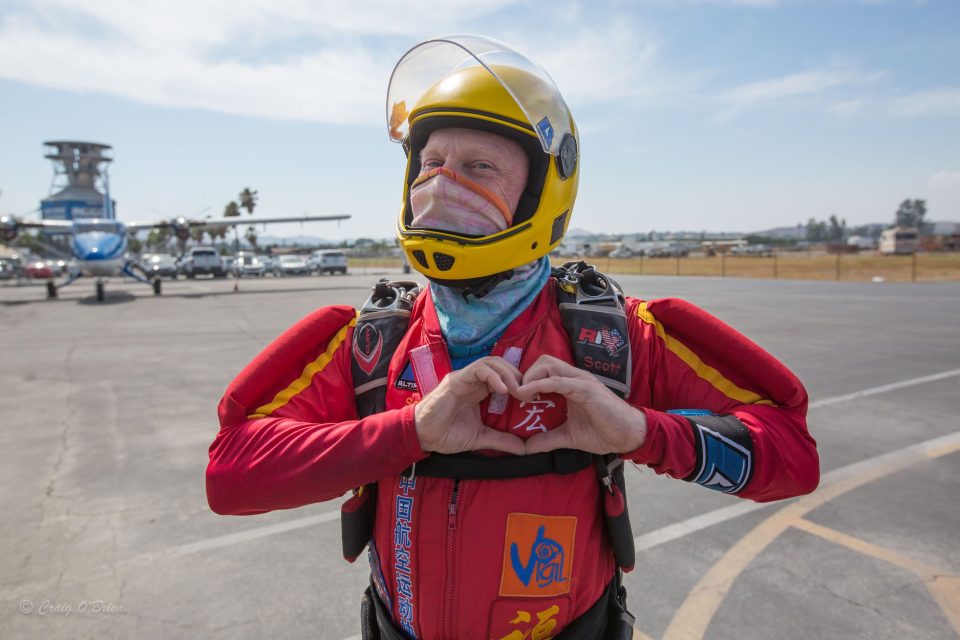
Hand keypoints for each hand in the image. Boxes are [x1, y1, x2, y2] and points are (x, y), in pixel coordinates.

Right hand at [414, 356, 525, 455]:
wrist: (424, 437)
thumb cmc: (447, 434)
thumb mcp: (480, 438)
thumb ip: (501, 440)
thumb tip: (524, 449)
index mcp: (479, 390)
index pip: (503, 376)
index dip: (518, 382)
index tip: (530, 397)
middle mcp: (473, 381)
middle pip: (500, 364)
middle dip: (516, 375)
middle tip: (527, 392)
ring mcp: (464, 378)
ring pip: (491, 362)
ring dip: (507, 373)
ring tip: (517, 389)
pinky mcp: (456, 379)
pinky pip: (478, 369)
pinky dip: (493, 375)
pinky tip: (502, 389)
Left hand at [515, 355, 646, 454]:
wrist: (629, 436)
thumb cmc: (603, 432)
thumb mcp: (568, 437)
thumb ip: (547, 439)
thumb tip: (526, 448)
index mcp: (570, 384)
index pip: (544, 370)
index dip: (527, 378)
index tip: (515, 396)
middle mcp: (574, 378)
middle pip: (543, 361)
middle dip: (525, 374)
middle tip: (517, 396)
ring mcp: (580, 381)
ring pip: (548, 365)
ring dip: (529, 378)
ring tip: (520, 396)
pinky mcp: (585, 389)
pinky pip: (557, 381)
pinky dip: (538, 385)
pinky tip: (527, 395)